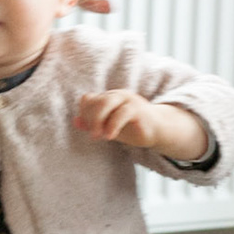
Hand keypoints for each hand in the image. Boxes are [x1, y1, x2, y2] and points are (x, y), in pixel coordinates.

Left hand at [75, 90, 208, 160]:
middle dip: (89, 119)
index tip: (88, 130)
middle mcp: (116, 95)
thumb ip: (93, 124)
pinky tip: (110, 137)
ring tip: (98, 137)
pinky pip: (121, 113)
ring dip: (98, 121)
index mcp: (108, 98)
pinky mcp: (137, 109)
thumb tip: (75, 121)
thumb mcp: (109, 127)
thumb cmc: (131, 127)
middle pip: (94, 100)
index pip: (88, 100)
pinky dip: (112, 126)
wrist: (158, 130)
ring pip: (105, 103)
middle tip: (92, 135)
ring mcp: (127, 100)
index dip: (84, 114)